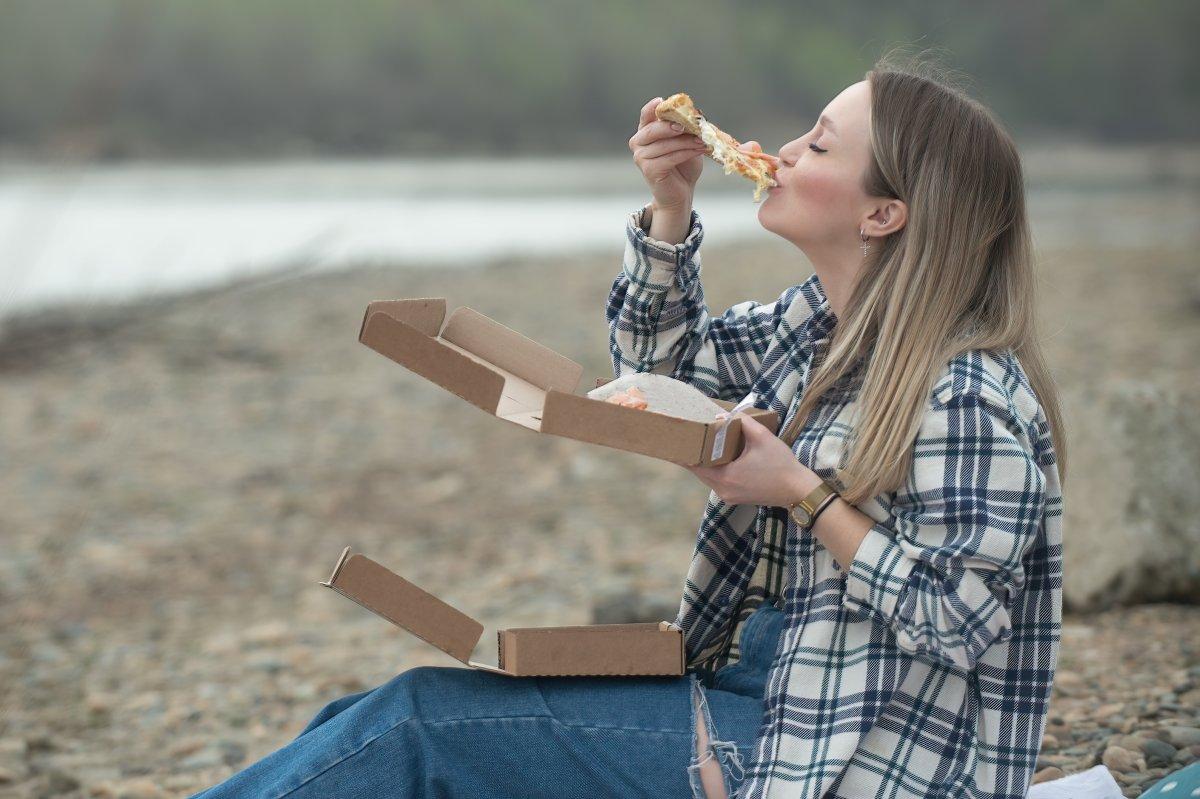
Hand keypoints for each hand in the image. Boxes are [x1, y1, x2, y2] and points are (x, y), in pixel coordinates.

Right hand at [629, 96, 706, 212]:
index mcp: (646, 131)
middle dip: (672, 125)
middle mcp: (638, 142)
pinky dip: (686, 153)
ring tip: (704, 141)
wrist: (681, 192)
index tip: (662, 101)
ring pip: (665, 144)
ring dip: (687, 141)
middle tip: (691, 125)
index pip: (646, 115)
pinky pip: (669, 157)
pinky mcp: (648, 170)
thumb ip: (686, 128)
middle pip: (653, 129)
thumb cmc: (683, 165)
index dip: (652, 107)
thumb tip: (696, 113)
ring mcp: (641, 157)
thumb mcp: (686, 141)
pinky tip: (699, 150)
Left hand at [683, 412, 822, 506]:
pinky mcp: (737, 498)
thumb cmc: (781, 464)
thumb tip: (725, 416)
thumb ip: (742, 423)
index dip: (684, 453)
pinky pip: (719, 482)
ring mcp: (729, 496)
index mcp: (725, 477)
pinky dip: (716, 470)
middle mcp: (723, 490)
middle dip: (695, 455)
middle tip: (687, 440)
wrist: (799, 490)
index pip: (695, 465)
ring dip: (706, 463)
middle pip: (700, 471)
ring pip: (709, 477)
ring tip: (701, 446)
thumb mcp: (763, 438)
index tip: (674, 444)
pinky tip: (719, 458)